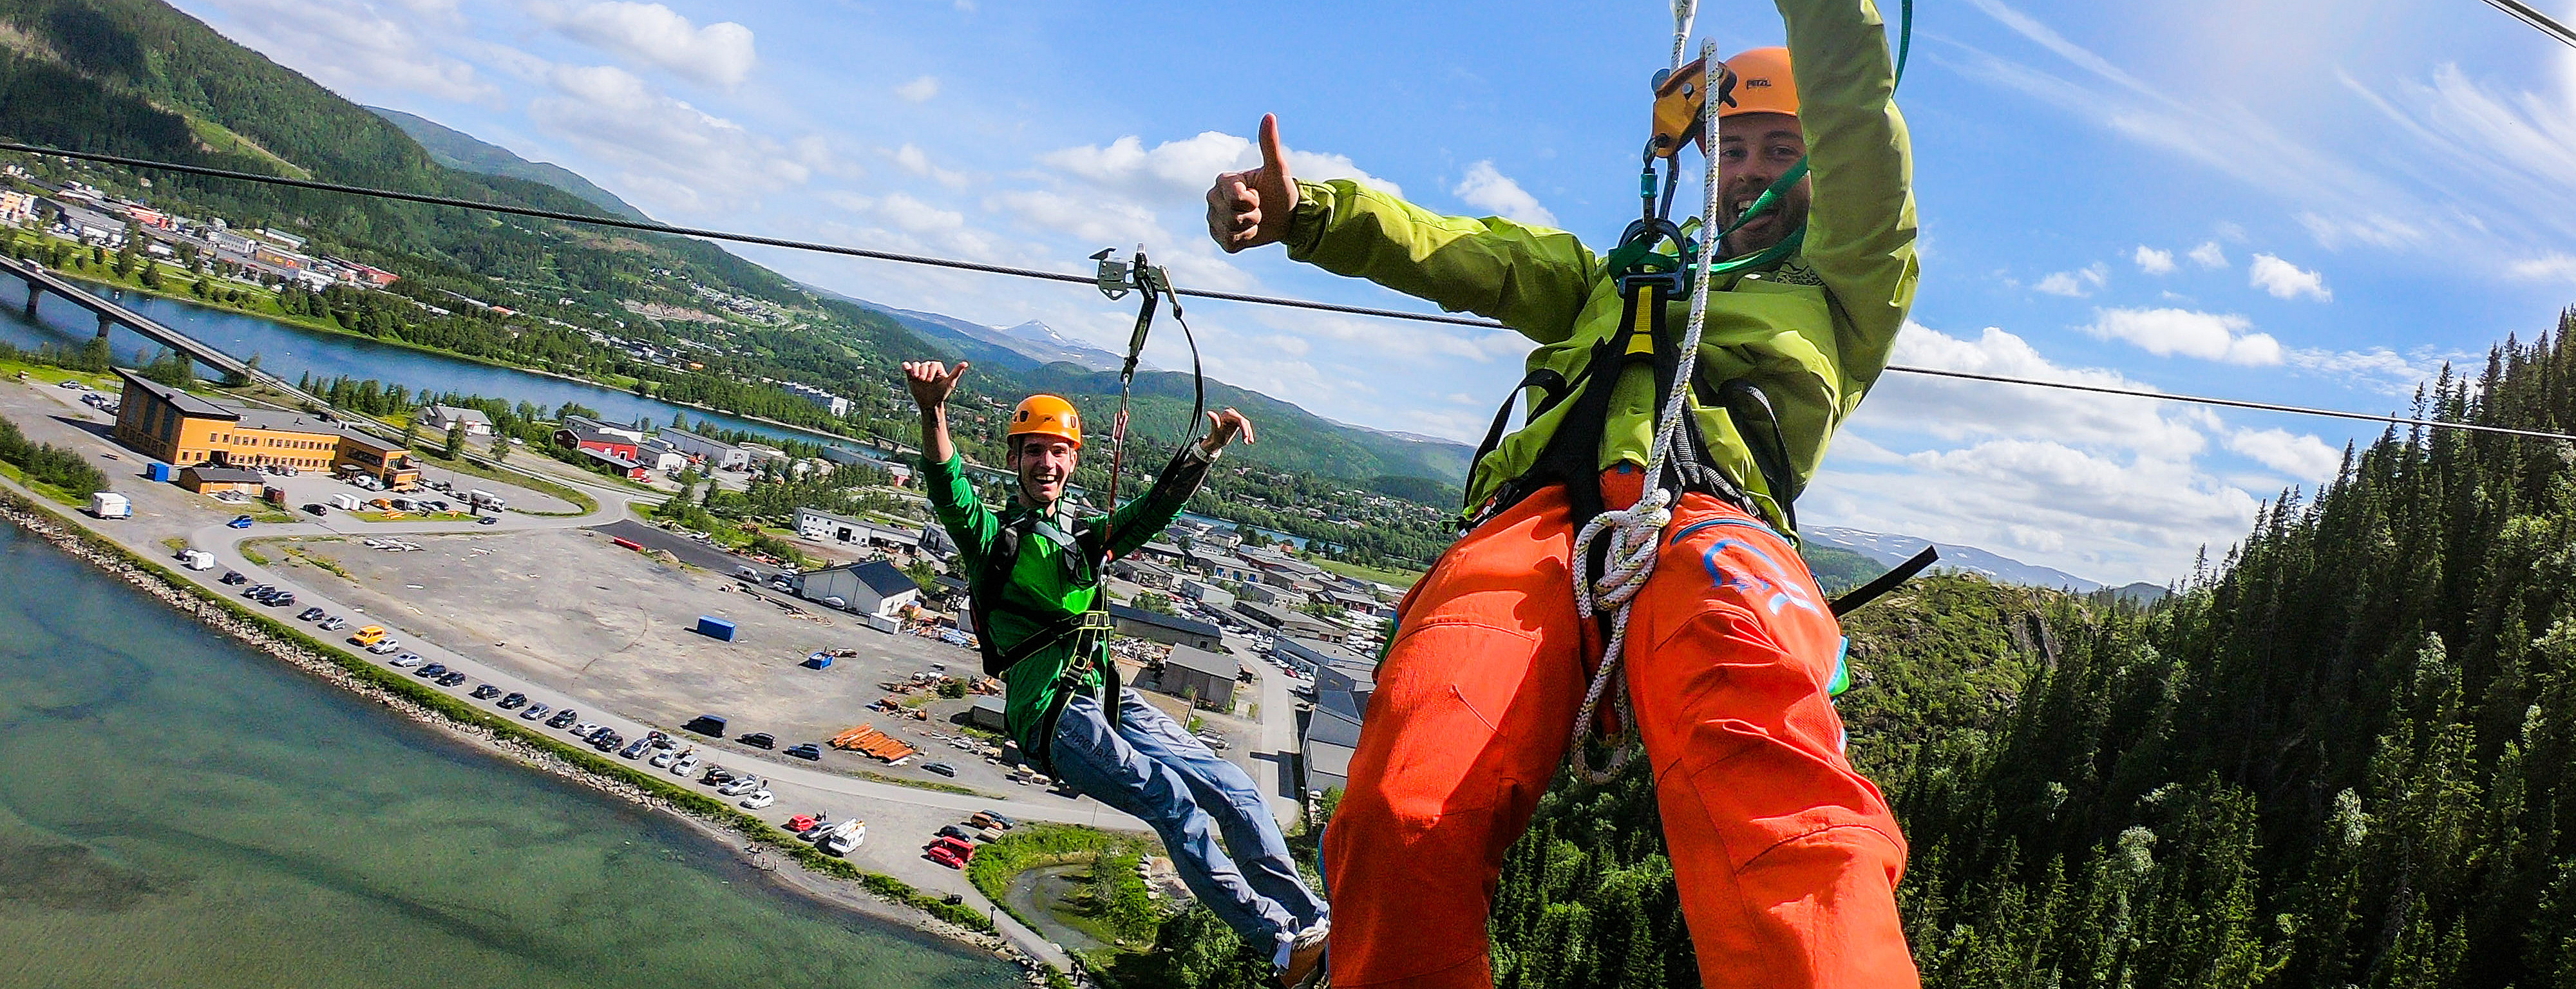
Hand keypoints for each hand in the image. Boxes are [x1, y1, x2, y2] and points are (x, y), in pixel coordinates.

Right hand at [903, 360, 967, 408]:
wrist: (930, 404)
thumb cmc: (941, 394)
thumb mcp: (950, 383)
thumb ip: (956, 373)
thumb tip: (965, 363)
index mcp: (937, 369)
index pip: (934, 364)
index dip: (932, 371)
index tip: (931, 380)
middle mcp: (928, 368)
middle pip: (925, 364)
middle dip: (924, 372)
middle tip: (924, 381)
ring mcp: (920, 371)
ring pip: (916, 364)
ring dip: (916, 370)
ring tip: (917, 378)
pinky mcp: (911, 375)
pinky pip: (907, 366)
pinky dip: (906, 366)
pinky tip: (905, 367)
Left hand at [1199, 407, 1253, 452]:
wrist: (1215, 440)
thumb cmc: (1215, 435)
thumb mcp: (1216, 429)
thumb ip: (1214, 420)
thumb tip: (1208, 413)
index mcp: (1227, 413)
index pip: (1240, 420)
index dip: (1244, 429)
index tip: (1246, 437)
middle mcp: (1232, 412)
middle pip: (1245, 422)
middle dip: (1247, 432)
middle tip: (1248, 442)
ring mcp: (1235, 416)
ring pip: (1247, 424)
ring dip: (1249, 434)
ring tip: (1250, 442)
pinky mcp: (1238, 421)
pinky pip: (1246, 426)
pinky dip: (1248, 433)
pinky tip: (1250, 440)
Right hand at [1205, 114, 1295, 253]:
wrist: (1285, 217)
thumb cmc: (1281, 191)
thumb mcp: (1278, 169)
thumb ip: (1270, 144)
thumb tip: (1269, 116)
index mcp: (1224, 181)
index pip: (1233, 198)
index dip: (1251, 202)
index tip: (1258, 196)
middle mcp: (1213, 198)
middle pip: (1230, 216)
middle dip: (1251, 216)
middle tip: (1259, 208)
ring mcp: (1214, 218)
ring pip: (1229, 230)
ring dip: (1249, 229)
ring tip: (1255, 220)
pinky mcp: (1219, 236)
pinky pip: (1228, 243)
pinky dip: (1243, 241)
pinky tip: (1248, 233)